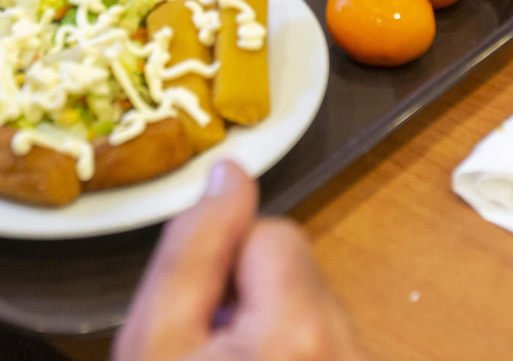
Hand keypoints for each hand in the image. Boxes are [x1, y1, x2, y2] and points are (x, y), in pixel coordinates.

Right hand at [113, 161, 367, 360]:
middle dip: (255, 299)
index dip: (228, 265)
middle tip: (209, 351)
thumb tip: (229, 172)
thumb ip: (192, 249)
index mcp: (298, 328)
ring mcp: (358, 359)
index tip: (202, 316)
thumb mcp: (154, 338)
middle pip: (302, 271)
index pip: (276, 233)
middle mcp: (349, 347)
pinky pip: (331, 345)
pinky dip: (300, 354)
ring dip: (278, 331)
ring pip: (315, 310)